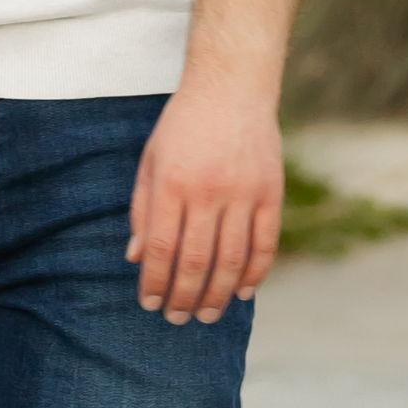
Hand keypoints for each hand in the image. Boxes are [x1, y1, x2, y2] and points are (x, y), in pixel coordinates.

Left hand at [126, 82, 283, 324]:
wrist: (231, 88)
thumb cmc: (182, 126)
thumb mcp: (151, 159)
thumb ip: (143, 209)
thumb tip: (136, 258)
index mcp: (172, 182)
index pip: (162, 247)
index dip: (155, 281)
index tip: (149, 303)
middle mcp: (208, 192)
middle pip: (196, 261)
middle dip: (184, 297)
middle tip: (176, 319)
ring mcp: (243, 194)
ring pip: (232, 260)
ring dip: (217, 294)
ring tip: (206, 314)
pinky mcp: (270, 194)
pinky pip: (264, 245)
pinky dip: (254, 274)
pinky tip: (242, 293)